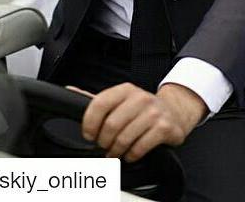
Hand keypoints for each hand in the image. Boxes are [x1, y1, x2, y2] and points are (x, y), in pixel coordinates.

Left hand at [78, 82, 206, 161]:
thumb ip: (96, 100)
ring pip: (124, 138)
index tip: (89, 134)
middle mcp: (140, 98)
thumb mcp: (120, 100)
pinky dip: (131, 155)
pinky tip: (131, 152)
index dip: (90, 122)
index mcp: (125, 90)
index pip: (100, 103)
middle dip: (104, 142)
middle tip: (105, 146)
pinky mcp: (164, 127)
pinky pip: (140, 147)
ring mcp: (153, 112)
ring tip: (116, 152)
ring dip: (116, 151)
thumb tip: (70, 91)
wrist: (174, 112)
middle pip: (111, 125)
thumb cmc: (142, 109)